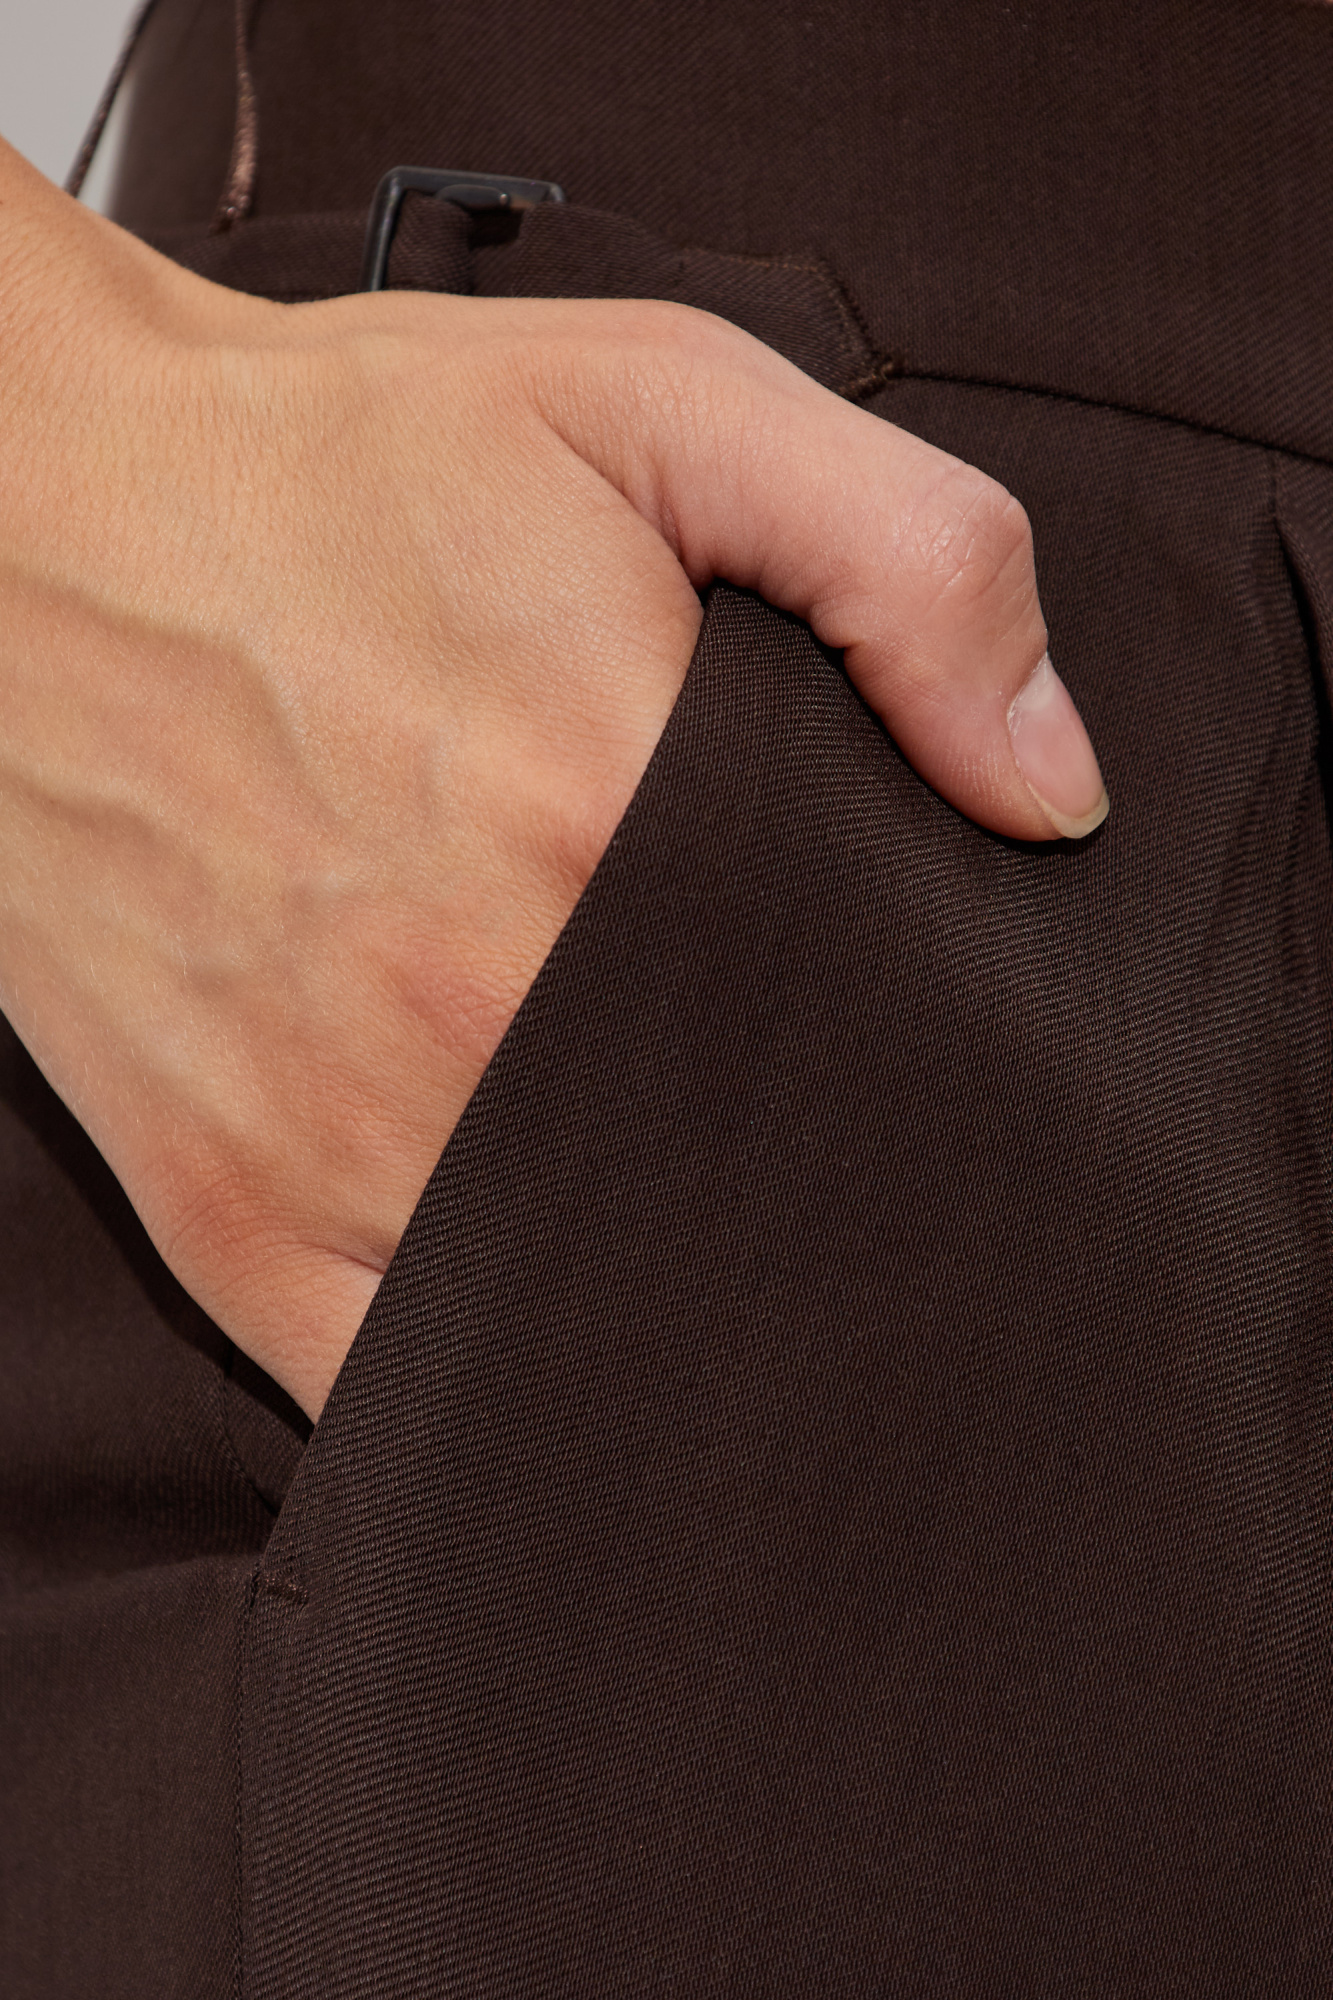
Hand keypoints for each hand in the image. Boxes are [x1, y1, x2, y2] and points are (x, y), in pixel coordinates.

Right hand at [0, 143, 1104, 1415]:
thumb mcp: (656, 405)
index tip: (925, 1074)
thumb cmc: (327, 460)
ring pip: (581, 1313)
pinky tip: (542, 1337)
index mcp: (607, 820)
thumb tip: (1048, 790)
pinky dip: (485, 1390)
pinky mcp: (222, 1207)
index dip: (917, 1070)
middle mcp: (475, 1011)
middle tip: (814, 1154)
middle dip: (798, 1184)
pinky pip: (391, 1391)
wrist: (20, 514)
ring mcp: (337, 1135)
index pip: (864, 1043)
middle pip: (734, 1189)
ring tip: (685, 1232)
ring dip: (660, 1300)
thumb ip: (907, 564)